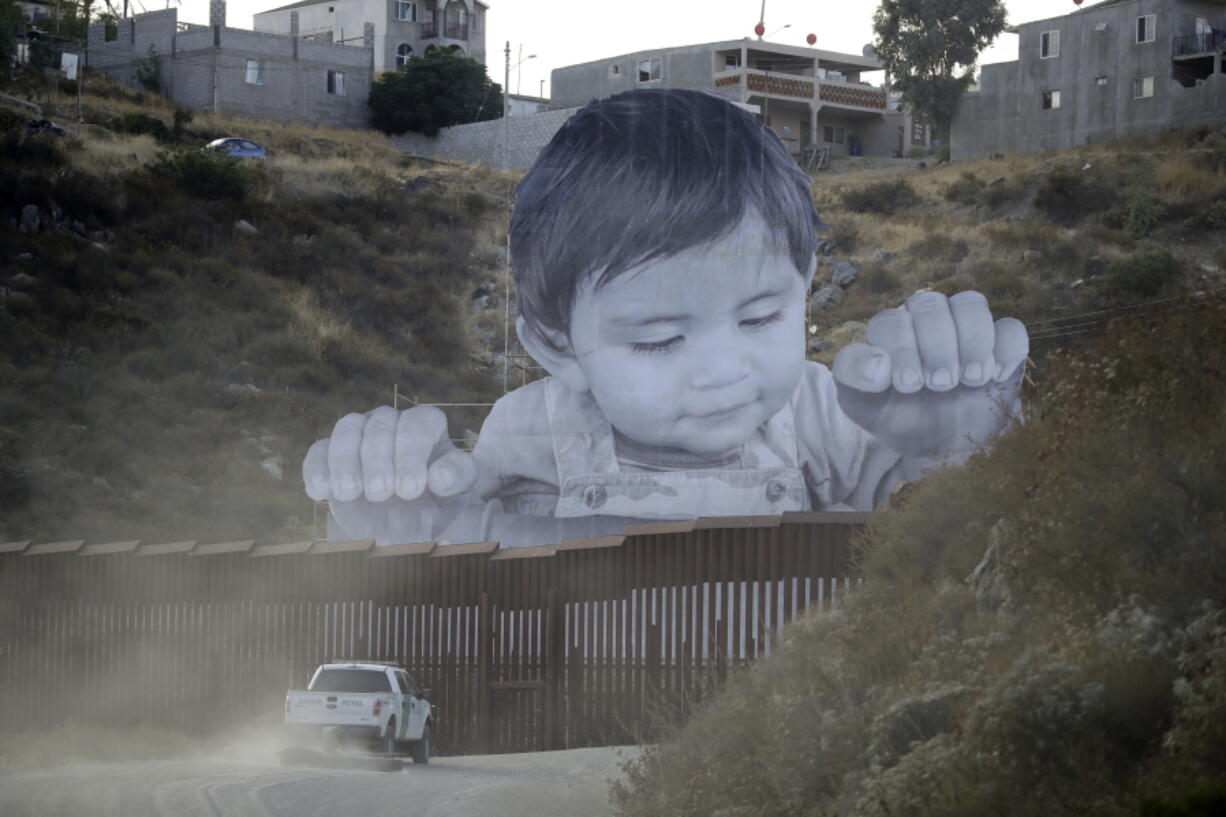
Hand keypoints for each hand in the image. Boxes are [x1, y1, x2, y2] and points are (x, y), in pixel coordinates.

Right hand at [302, 406, 478, 540]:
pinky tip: (320, 492)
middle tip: (380, 494)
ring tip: (349, 493)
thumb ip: (458, 478)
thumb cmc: (438, 499)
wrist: (408, 519)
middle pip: (379, 426)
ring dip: (345, 462)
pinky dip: (316, 470)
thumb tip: (439, 477)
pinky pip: (318, 451)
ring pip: (347, 430)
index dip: (411, 455)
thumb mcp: (458, 491)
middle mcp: (390, 421)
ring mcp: (358, 433)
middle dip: (378, 460)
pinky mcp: (330, 453)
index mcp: (426, 424)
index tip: (410, 490)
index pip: (417, 425)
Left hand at [832, 291, 1028, 459]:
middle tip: (940, 384)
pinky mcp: (1002, 344)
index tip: (909, 387)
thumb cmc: (896, 417)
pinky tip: (995, 377)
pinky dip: (1005, 349)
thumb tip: (878, 363)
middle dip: (936, 346)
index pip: (892, 320)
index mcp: (891, 330)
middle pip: (931, 304)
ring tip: (970, 380)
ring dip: (972, 342)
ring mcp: (966, 328)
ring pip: (972, 303)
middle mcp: (927, 320)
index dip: (902, 349)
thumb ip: (853, 376)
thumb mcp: (861, 404)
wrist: (938, 445)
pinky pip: (1011, 328)